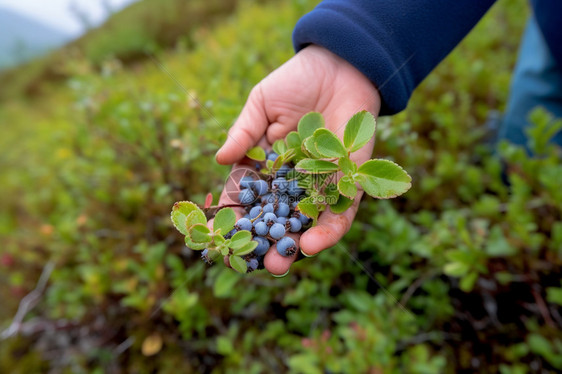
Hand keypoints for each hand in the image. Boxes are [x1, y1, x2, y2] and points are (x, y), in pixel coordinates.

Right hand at [215, 45, 381, 275]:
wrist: (341, 65)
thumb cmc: (297, 81)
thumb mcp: (262, 105)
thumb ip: (244, 133)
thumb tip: (220, 160)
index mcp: (269, 166)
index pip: (249, 198)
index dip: (233, 216)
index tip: (216, 235)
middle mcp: (294, 181)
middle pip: (278, 219)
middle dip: (264, 243)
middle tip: (249, 263)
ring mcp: (322, 184)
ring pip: (307, 224)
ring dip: (294, 246)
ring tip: (278, 265)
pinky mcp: (350, 183)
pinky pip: (342, 212)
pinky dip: (329, 229)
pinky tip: (312, 243)